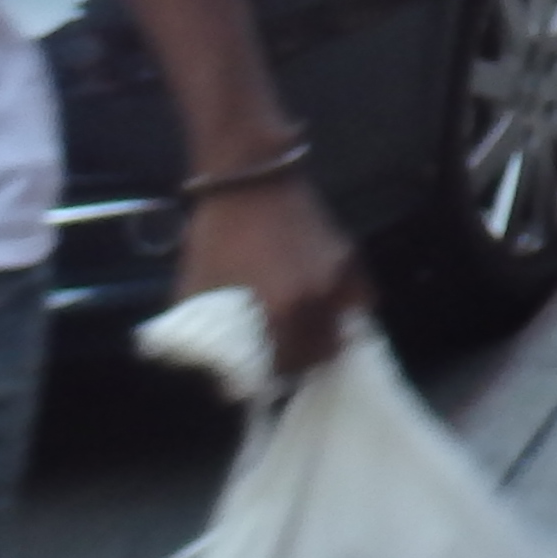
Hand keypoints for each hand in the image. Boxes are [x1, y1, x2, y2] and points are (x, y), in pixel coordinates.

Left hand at [174, 170, 363, 376]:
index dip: (271, 379)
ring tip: (303, 337)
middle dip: (302, 362)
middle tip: (280, 360)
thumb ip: (203, 331)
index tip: (258, 380)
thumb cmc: (217, 232)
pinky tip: (326, 308)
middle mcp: (318, 300)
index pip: (286, 366)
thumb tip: (208, 366)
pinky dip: (346, 309)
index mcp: (280, 311)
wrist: (248, 178)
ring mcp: (339, 277)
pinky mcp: (349, 256)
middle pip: (322, 353)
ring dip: (325, 338)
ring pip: (344, 327)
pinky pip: (359, 296)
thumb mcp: (197, 286)